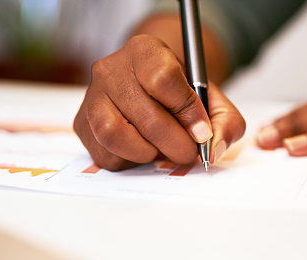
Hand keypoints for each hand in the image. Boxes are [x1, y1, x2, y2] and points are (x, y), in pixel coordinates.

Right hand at [74, 35, 244, 170]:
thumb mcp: (211, 99)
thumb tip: (214, 149)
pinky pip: (104, 153)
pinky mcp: (82, 123)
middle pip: (145, 115)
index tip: (202, 131)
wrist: (150, 90)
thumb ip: (224, 121)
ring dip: (147, 152)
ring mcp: (92, 96)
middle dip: (175, 143)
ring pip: (115, 135)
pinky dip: (129, 160)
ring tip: (161, 150)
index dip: (186, 111)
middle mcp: (112, 69)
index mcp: (145, 51)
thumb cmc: (179, 94)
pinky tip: (142, 149)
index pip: (163, 79)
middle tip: (188, 152)